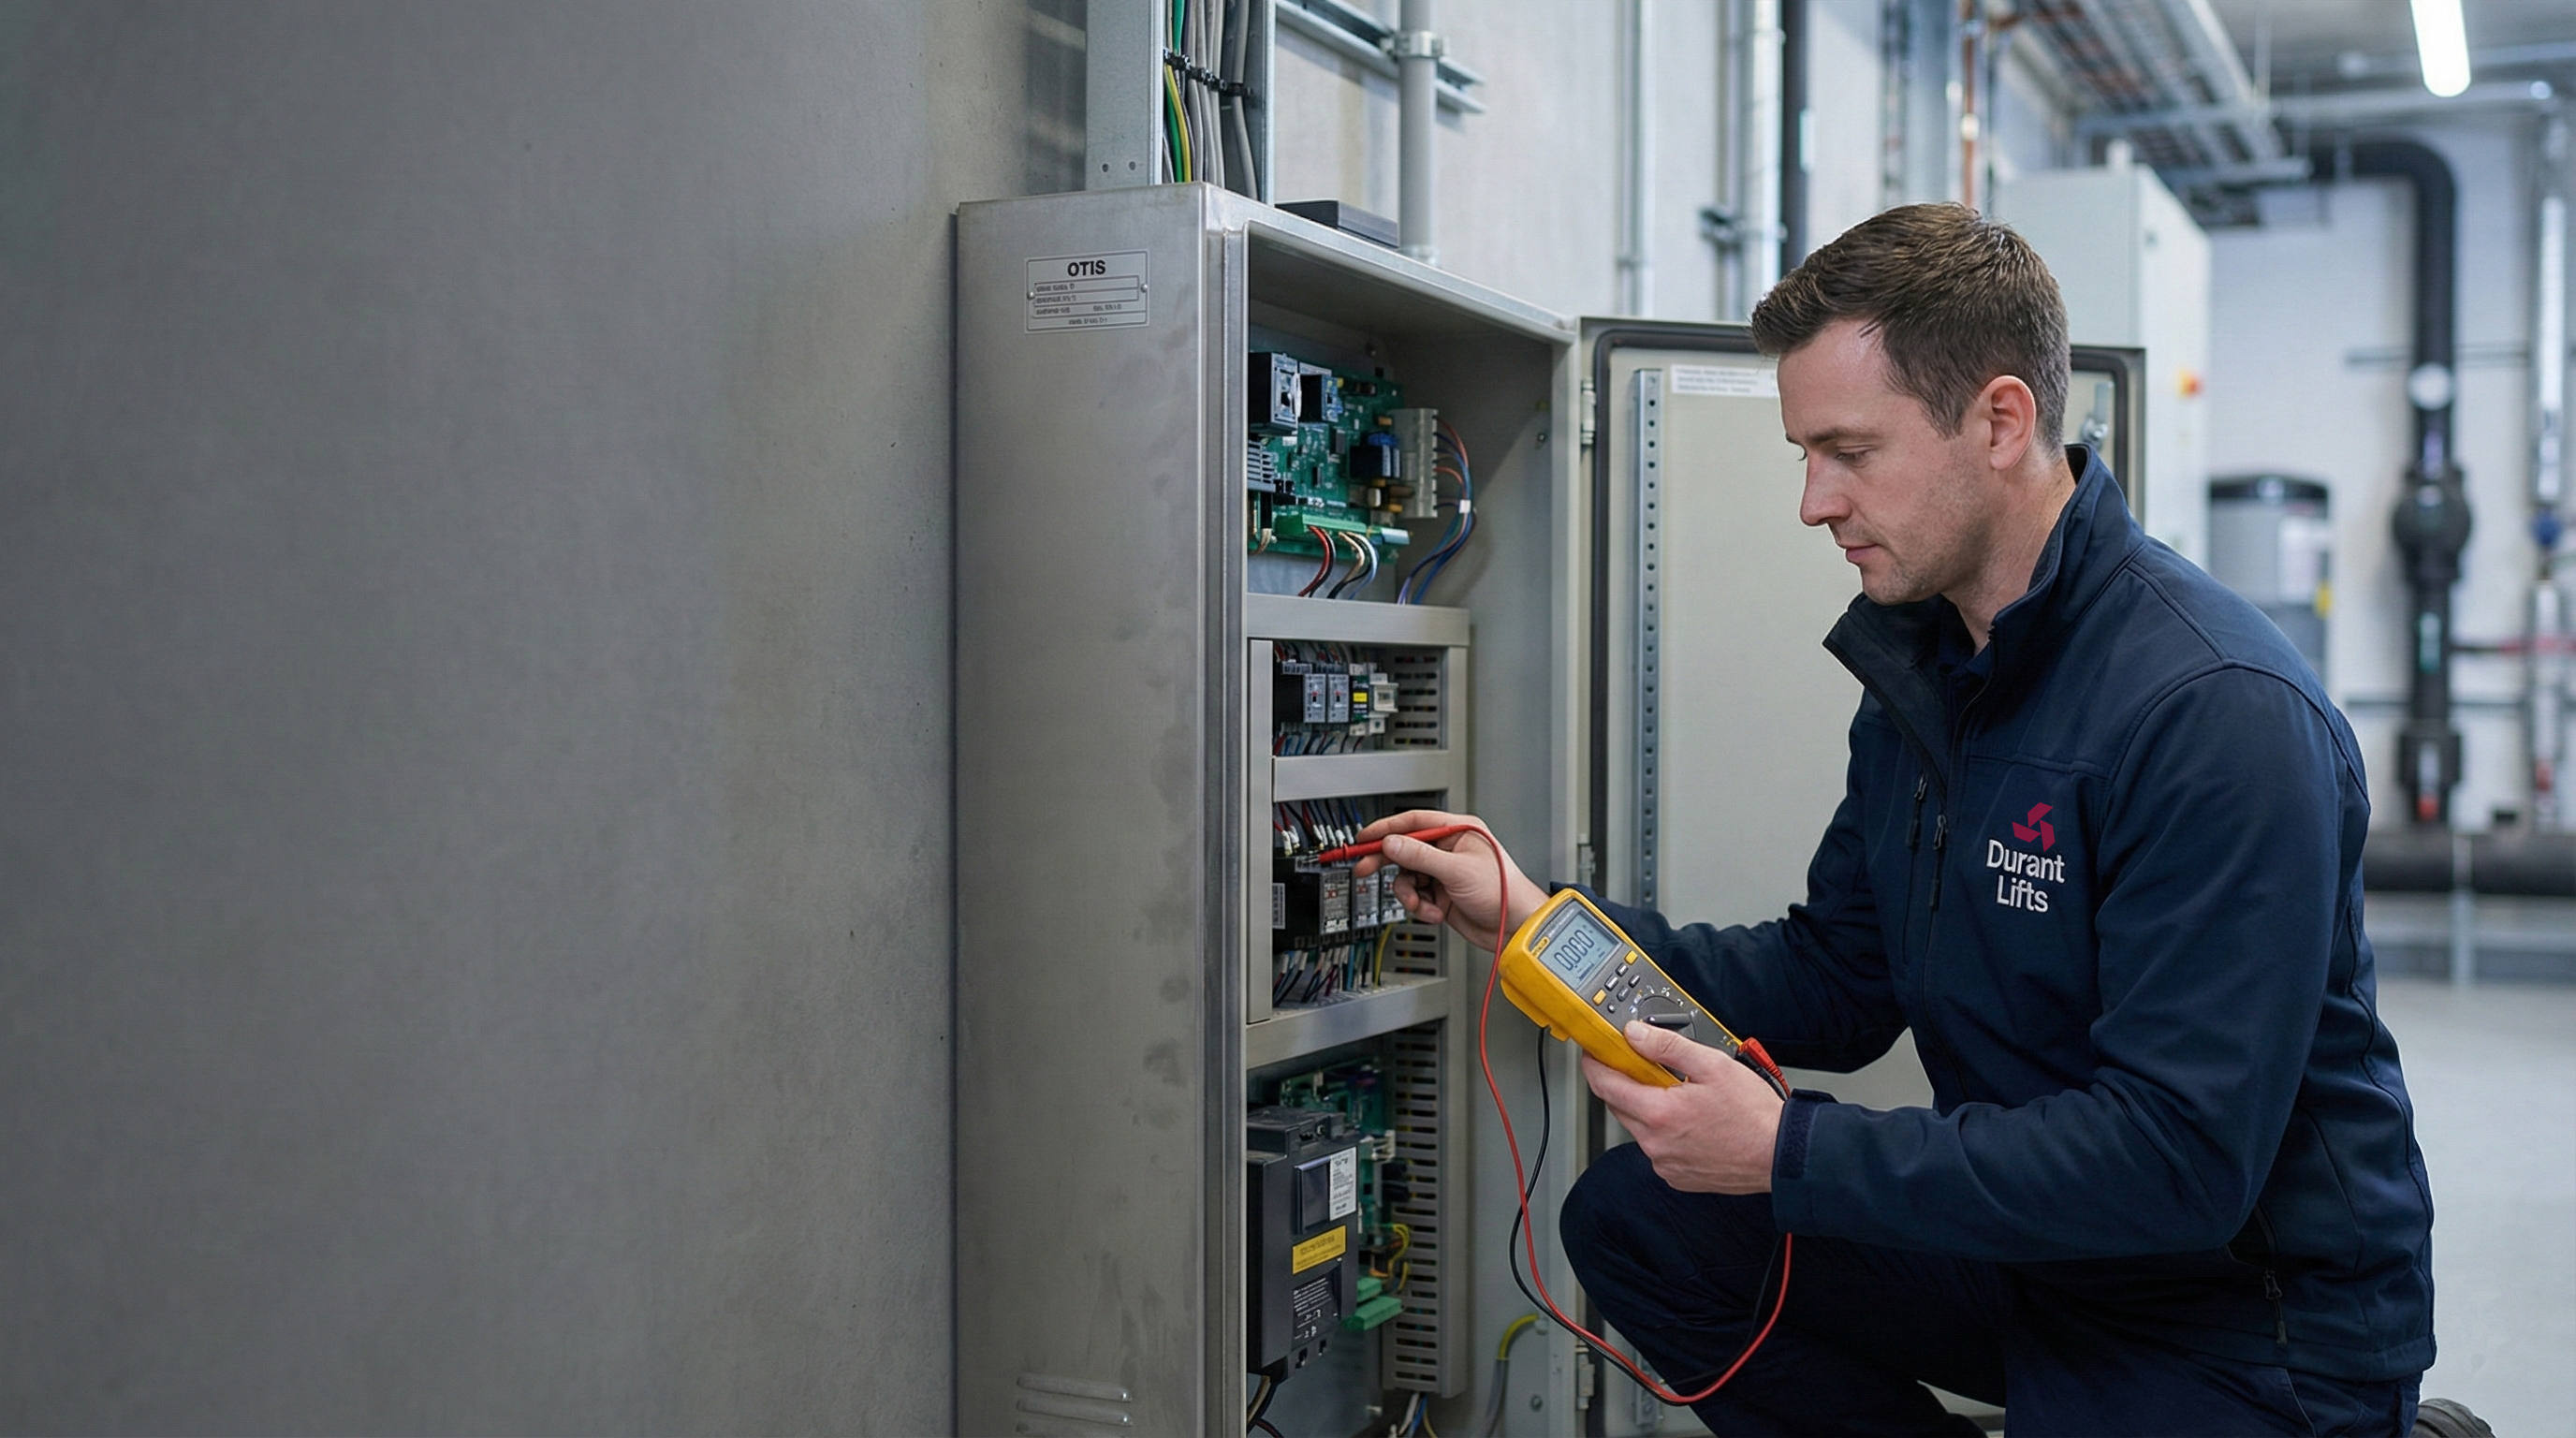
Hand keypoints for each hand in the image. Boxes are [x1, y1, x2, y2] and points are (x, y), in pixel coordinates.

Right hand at [1350, 809, 1549, 949]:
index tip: (1365, 838)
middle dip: (1386, 862)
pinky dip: (1421, 907)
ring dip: (1410, 894)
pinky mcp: (1441, 894)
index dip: (1387, 829)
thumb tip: (1391, 843)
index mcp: (1457, 831)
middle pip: (1405, 849)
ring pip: (1407, 877)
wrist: (1514, 927)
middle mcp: (1448, 849)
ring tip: (1421, 904)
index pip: (1414, 822)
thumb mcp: (1457, 870)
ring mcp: (1443, 872)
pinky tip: (1436, 912)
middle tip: (1364, 868)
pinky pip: (1416, 896)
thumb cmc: (1502, 891)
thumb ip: (1420, 856)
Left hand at [1582, 1021, 1784, 1193]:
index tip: (1595, 1051)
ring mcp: (1664, 1163)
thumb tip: (1635, 1035)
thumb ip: (1667, 1046)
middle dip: (1624, 1082)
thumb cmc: (1754, 1115)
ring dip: (1646, 1107)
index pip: (1605, 1085)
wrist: (1780, 1155)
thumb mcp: (1712, 1065)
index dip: (1595, 1063)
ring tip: (1679, 1094)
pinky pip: (1656, 1147)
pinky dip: (1662, 1131)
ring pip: (1637, 1127)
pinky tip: (1688, 1120)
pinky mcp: (1676, 1176)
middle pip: (1618, 1105)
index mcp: (1659, 1114)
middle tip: (1644, 1065)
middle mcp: (1655, 1144)